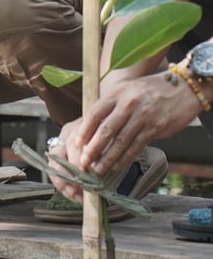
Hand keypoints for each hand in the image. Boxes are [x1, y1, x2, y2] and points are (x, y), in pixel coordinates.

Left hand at [53, 72, 199, 201]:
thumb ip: (110, 106)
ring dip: (108, 158)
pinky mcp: (155, 128)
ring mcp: (142, 116)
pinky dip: (125, 158)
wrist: (181, 89)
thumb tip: (92, 127)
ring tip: (98, 169)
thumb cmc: (149, 90)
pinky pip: (136, 146)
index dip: (84, 131)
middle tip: (83, 163)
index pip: (94, 114)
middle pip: (105, 130)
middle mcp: (128, 104)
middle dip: (92, 149)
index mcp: (116, 93)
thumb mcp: (126, 90)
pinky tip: (117, 166)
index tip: (76, 144)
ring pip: (121, 141)